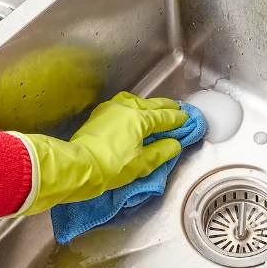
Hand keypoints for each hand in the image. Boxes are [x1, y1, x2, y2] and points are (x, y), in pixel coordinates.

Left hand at [12, 92, 187, 215]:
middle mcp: (127, 108)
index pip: (164, 117)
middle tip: (177, 109)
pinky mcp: (99, 115)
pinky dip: (133, 105)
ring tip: (155, 108)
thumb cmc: (112, 166)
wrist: (80, 166)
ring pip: (135, 100)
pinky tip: (132, 111)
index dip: (177, 119)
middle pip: (151, 104)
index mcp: (140, 119)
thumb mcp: (142, 164)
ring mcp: (111, 109)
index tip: (186, 119)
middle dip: (166, 107)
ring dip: (148, 103)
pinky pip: (121, 104)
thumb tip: (174, 144)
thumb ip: (161, 152)